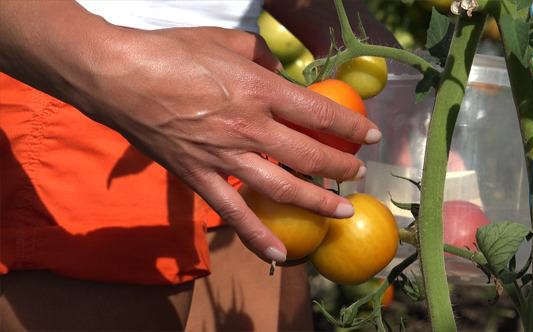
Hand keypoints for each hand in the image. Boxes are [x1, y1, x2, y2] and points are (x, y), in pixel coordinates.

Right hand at [73, 27, 380, 261]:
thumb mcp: (225, 40)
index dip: (352, 126)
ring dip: (318, 202)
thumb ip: (261, 54)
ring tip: (342, 210)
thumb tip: (280, 68)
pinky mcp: (200, 177)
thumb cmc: (171, 52)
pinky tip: (281, 254)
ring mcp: (225, 157)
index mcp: (260, 90)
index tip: (371, 135)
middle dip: (341, 167)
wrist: (118, 76)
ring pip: (282, 188)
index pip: (320, 114)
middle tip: (358, 174)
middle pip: (310, 155)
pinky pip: (234, 212)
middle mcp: (250, 128)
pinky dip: (257, 237)